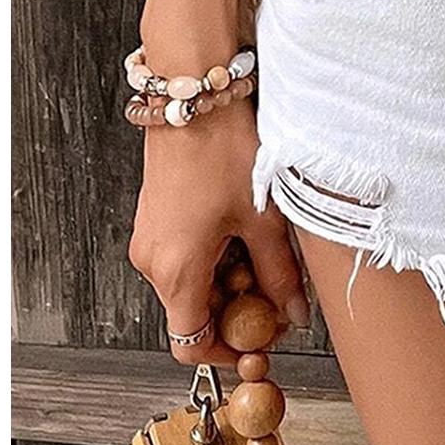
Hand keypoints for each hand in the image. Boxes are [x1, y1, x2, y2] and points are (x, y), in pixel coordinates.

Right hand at [129, 97, 310, 365]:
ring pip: (190, 282)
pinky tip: (244, 227)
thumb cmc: (223, 148)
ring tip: (265, 246)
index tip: (260, 339)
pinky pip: (184, 256)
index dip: (228, 351)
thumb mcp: (264, 216)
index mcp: (175, 270)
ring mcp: (150, 238)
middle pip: (193, 312)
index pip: (190, 344)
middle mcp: (152, 261)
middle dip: (237, 309)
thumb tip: (293, 312)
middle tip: (277, 289)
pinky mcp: (156, 218)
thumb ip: (280, 273)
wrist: (195, 93)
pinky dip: (215, 255)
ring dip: (229, 278)